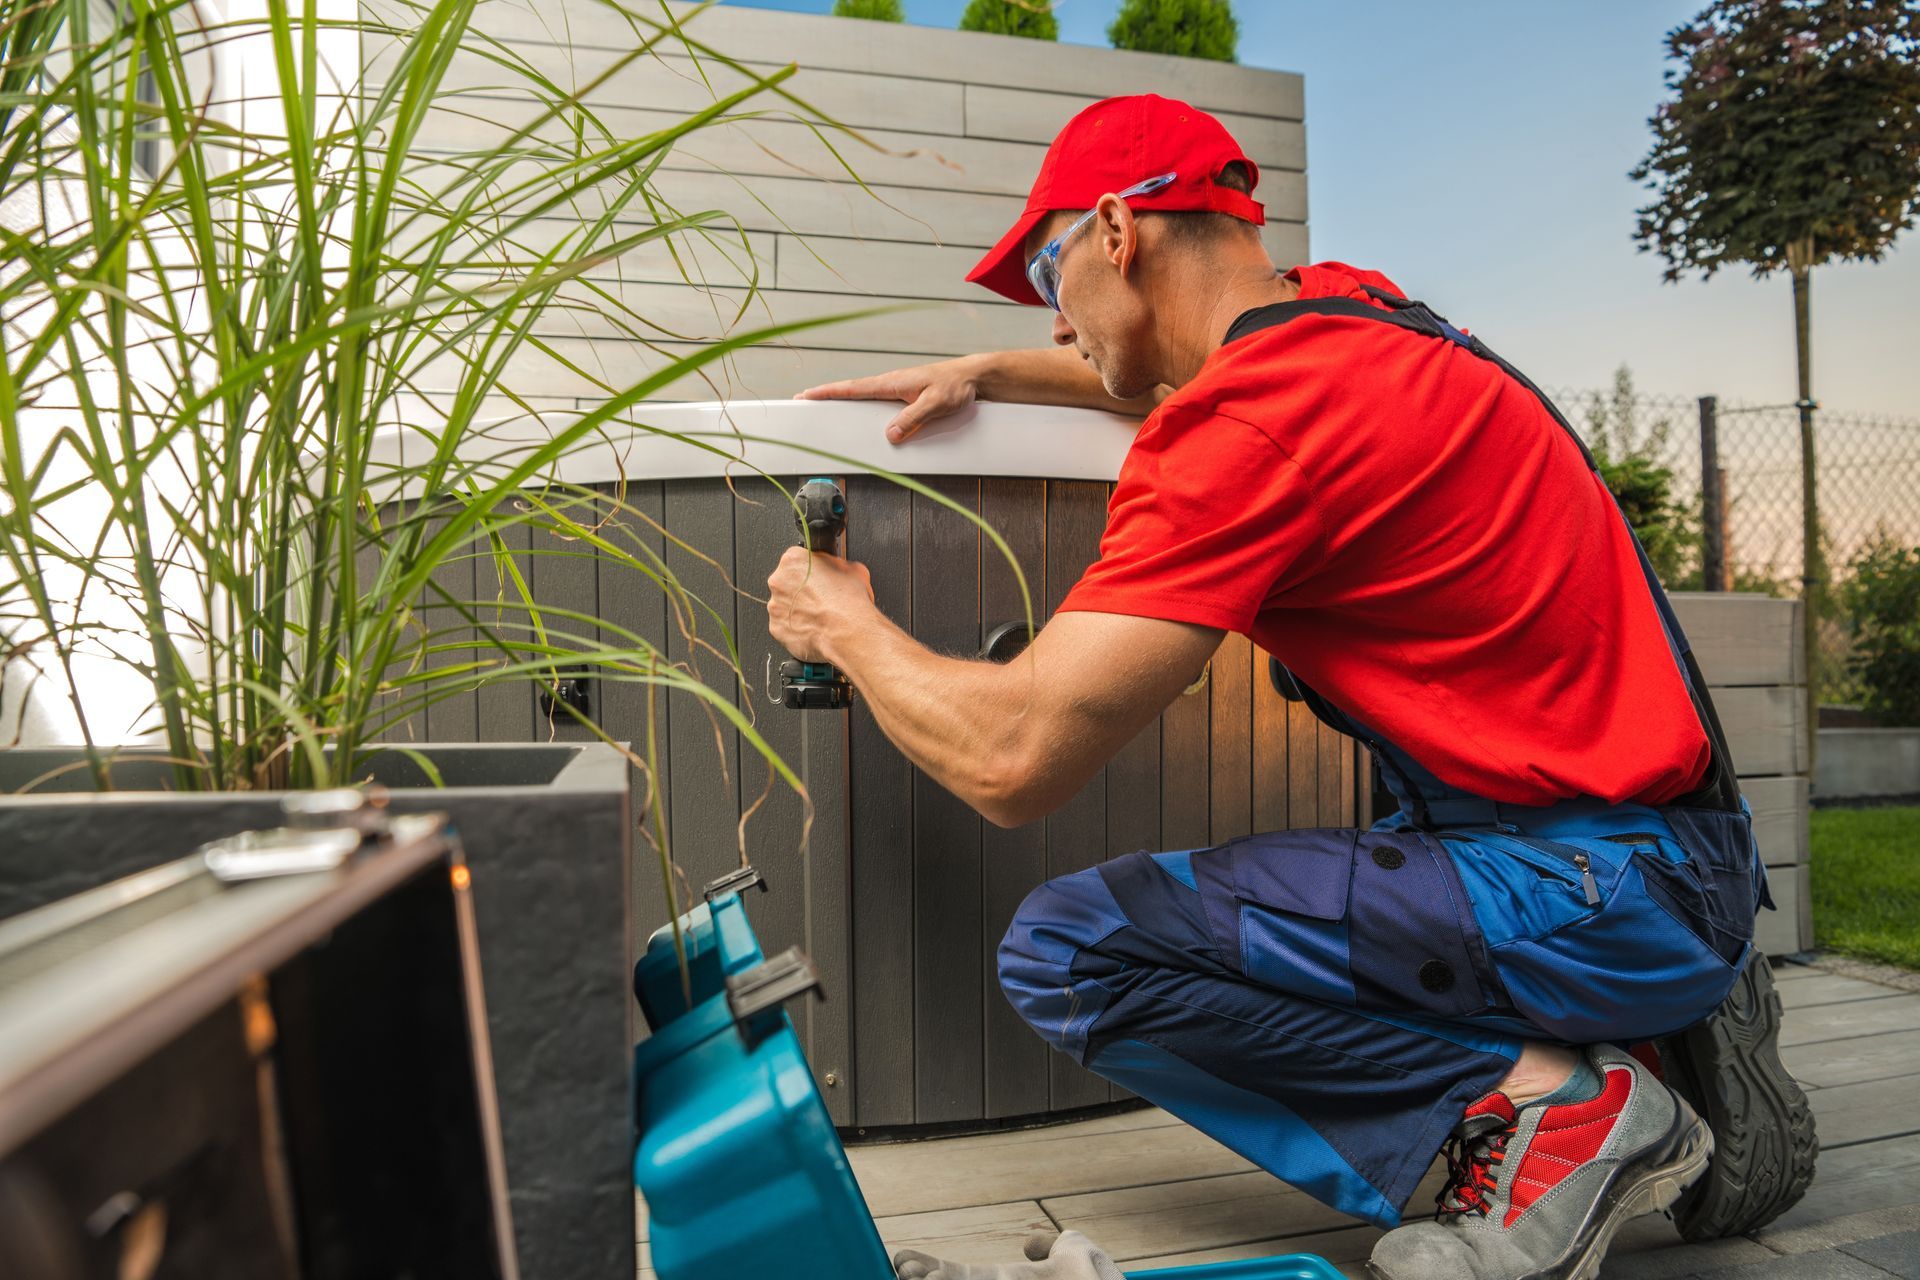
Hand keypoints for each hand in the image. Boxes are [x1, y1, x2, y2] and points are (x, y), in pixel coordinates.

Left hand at [766, 545, 874, 663]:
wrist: (847, 633)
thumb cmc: (849, 603)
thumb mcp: (854, 570)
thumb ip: (838, 565)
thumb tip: (840, 569)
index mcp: (793, 560)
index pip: (798, 559)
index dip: (812, 569)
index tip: (819, 577)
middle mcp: (779, 581)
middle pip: (787, 582)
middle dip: (802, 589)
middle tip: (821, 598)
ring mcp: (775, 606)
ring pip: (785, 605)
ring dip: (798, 609)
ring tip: (820, 615)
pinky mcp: (777, 628)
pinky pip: (785, 625)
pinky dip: (797, 627)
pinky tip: (814, 628)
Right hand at [796, 355, 982, 443]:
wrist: (974, 377)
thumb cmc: (956, 386)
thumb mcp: (936, 404)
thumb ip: (913, 419)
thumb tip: (890, 435)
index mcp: (892, 382)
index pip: (853, 388)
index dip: (828, 392)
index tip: (807, 395)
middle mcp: (891, 384)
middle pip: (851, 391)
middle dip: (827, 396)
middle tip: (804, 402)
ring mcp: (897, 390)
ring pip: (864, 397)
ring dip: (845, 401)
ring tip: (826, 410)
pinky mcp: (905, 396)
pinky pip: (879, 403)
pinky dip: (864, 406)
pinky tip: (861, 415)